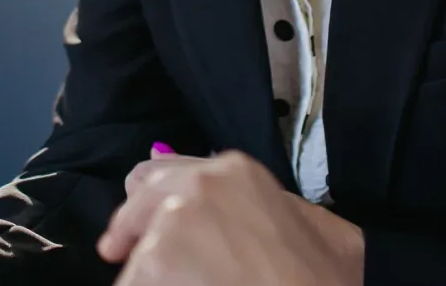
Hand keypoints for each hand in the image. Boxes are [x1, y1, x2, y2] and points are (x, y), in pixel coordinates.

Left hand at [98, 150, 364, 285]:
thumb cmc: (323, 272)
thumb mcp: (284, 215)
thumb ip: (226, 198)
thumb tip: (169, 178)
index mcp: (229, 170)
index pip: (154, 176)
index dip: (139, 207)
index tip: (126, 233)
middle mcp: (195, 188)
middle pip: (135, 210)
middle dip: (129, 236)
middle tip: (121, 256)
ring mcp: (172, 229)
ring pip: (135, 262)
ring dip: (149, 278)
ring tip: (200, 283)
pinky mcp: (156, 267)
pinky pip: (133, 284)